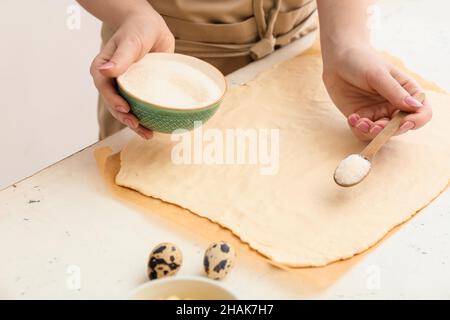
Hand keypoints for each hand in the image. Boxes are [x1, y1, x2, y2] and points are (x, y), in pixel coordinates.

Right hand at [90, 10, 174, 138]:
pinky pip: (140, 108)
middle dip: (124, 117)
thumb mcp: (131, 41)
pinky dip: (146, 119)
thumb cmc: (138, 29)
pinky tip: (155, 129)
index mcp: (103, 69)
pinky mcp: (140, 92)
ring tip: (148, 134)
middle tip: (137, 125)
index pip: (104, 88)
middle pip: (114, 103)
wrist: (152, 29)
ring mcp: (126, 88)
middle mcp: (112, 81)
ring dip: (135, 124)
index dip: (113, 100)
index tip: (125, 108)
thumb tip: (105, 72)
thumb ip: (121, 57)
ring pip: (126, 110)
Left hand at [322, 44, 431, 140]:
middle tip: (375, 126)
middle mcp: (394, 105)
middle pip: (400, 127)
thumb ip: (395, 92)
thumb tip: (415, 107)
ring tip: (360, 122)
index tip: (404, 122)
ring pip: (381, 133)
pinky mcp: (361, 117)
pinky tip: (351, 118)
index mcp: (407, 92)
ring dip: (372, 133)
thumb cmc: (362, 60)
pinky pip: (363, 132)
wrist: (338, 60)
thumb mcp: (379, 75)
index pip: (421, 112)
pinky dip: (358, 129)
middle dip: (389, 131)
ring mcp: (377, 112)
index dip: (416, 120)